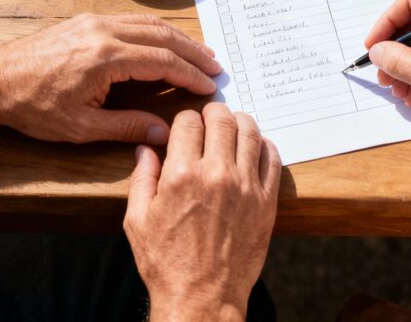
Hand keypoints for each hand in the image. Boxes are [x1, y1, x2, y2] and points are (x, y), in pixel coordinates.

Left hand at [0, 13, 221, 145]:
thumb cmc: (31, 107)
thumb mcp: (80, 128)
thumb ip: (126, 127)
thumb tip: (164, 132)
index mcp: (105, 57)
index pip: (162, 61)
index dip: (189, 75)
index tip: (209, 87)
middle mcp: (104, 31)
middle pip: (162, 36)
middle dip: (193, 52)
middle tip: (216, 67)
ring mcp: (94, 22)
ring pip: (149, 23)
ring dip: (178, 38)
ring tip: (199, 54)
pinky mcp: (86, 21)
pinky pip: (131, 20)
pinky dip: (156, 30)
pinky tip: (165, 41)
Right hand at [124, 103, 280, 321]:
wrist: (202, 297)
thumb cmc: (167, 263)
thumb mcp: (138, 221)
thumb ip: (142, 178)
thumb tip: (145, 149)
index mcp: (182, 175)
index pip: (189, 122)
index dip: (185, 120)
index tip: (186, 126)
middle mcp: (217, 174)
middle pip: (222, 120)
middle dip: (214, 112)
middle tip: (212, 116)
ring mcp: (246, 186)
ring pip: (250, 132)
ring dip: (241, 122)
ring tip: (234, 126)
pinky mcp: (266, 201)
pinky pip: (273, 159)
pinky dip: (265, 146)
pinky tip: (256, 147)